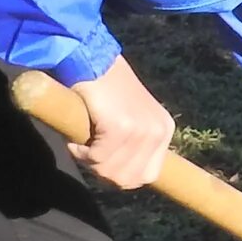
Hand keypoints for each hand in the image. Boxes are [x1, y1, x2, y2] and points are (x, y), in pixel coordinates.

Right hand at [71, 55, 175, 188]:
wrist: (91, 60)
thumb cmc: (104, 90)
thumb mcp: (132, 118)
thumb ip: (134, 146)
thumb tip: (122, 178)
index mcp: (164, 130)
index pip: (147, 176)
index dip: (120, 176)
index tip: (103, 163)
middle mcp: (158, 131)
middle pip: (128, 180)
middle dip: (102, 171)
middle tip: (89, 149)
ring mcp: (142, 130)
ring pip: (109, 171)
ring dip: (88, 160)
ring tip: (83, 139)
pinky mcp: (121, 127)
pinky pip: (96, 158)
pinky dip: (79, 152)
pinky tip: (76, 138)